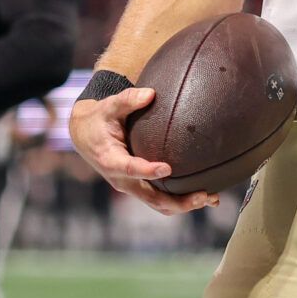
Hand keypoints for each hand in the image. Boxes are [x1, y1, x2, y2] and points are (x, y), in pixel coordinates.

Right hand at [67, 83, 218, 215]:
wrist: (86, 134)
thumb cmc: (100, 118)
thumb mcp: (108, 106)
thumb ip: (127, 99)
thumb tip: (150, 94)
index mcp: (111, 160)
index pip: (130, 168)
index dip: (148, 171)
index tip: (167, 169)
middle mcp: (122, 179)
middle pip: (151, 198)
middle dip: (178, 200)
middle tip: (203, 194)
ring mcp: (132, 186)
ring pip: (158, 204)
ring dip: (184, 204)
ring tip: (210, 198)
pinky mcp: (139, 186)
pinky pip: (160, 199)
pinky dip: (181, 201)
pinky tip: (205, 197)